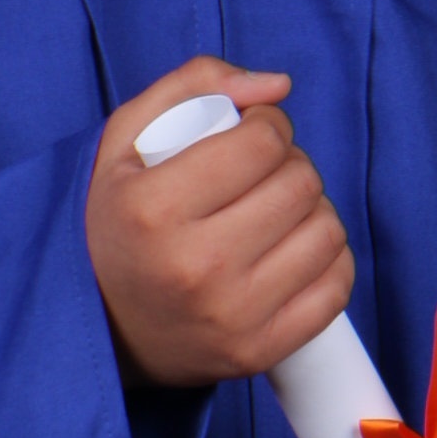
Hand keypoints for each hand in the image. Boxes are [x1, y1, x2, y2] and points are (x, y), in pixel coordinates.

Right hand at [86, 56, 355, 387]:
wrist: (100, 329)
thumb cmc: (117, 223)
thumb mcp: (125, 142)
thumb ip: (193, 85)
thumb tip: (279, 85)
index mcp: (152, 209)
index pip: (261, 143)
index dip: (268, 124)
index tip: (253, 133)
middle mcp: (194, 266)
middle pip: (299, 184)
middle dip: (290, 164)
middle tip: (263, 174)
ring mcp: (230, 316)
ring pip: (327, 232)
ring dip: (312, 210)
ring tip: (278, 212)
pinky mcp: (257, 352)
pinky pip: (336, 289)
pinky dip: (328, 261)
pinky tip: (294, 251)